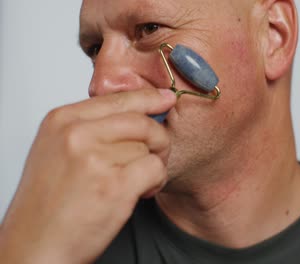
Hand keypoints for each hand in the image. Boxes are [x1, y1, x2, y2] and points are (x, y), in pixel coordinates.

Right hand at [0, 88, 175, 263]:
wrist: (37, 245)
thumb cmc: (50, 203)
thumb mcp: (59, 150)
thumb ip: (92, 128)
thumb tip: (137, 112)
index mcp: (62, 120)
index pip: (118, 98)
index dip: (148, 99)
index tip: (166, 99)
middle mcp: (77, 134)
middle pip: (140, 121)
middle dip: (158, 138)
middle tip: (157, 154)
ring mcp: (95, 159)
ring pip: (149, 147)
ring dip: (153, 165)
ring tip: (135, 183)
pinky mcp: (115, 185)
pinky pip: (156, 168)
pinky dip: (157, 181)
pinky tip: (142, 192)